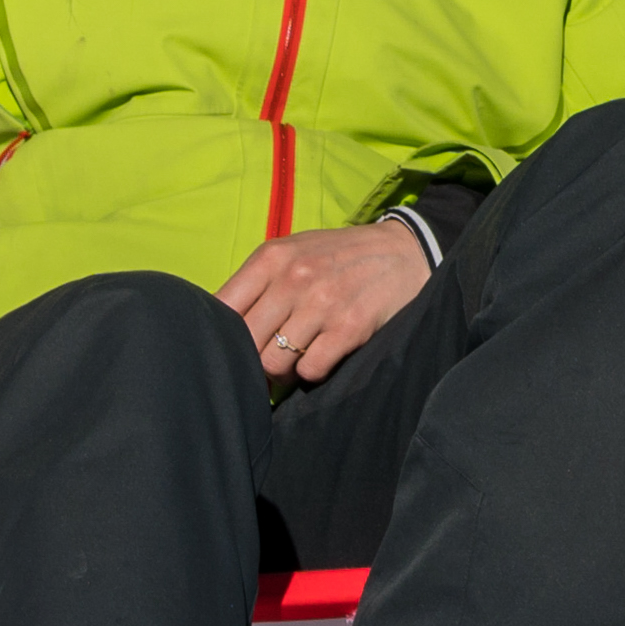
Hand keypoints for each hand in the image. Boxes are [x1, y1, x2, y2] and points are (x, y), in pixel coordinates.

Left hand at [217, 220, 433, 384]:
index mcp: (272, 257)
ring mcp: (322, 303)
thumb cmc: (338, 257)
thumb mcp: (294, 253)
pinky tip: (324, 356)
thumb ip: (257, 283)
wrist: (405, 252)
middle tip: (267, 360)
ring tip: (296, 359)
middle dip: (252, 359)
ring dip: (283, 371)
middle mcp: (294, 278)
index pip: (222, 309)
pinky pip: (311, 371)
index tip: (232, 346)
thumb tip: (219, 330)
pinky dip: (313, 372)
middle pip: (246, 342)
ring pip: (274, 363)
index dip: (222, 335)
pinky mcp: (350, 328)